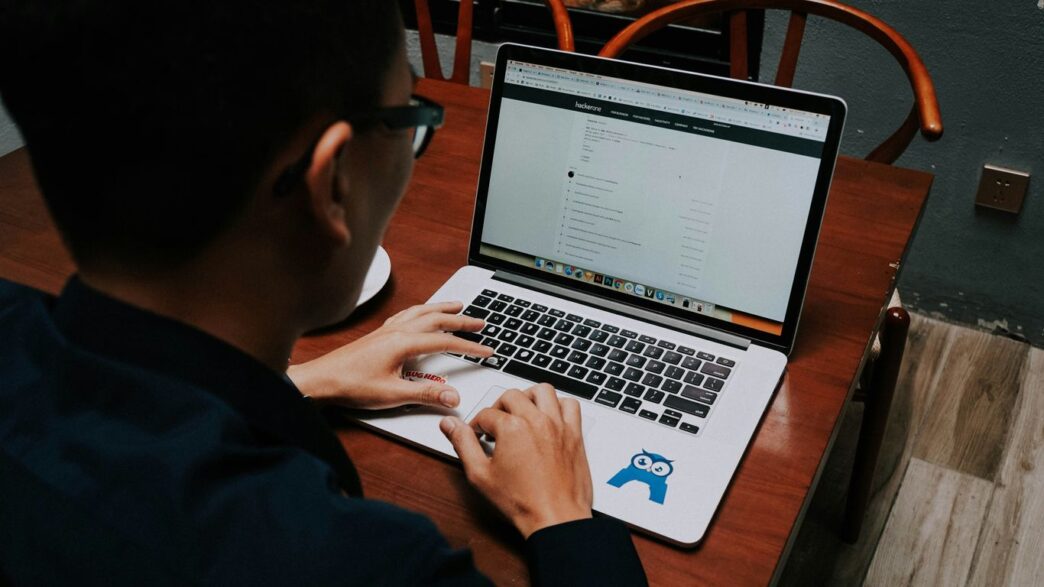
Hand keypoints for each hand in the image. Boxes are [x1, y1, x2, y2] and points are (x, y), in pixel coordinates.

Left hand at [287, 302, 491, 408]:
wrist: (320, 380)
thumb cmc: (350, 385)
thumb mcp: (392, 395)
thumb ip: (425, 395)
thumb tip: (452, 396)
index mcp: (403, 343)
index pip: (445, 341)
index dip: (469, 346)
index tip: (486, 350)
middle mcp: (396, 331)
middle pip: (436, 319)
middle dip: (461, 320)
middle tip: (480, 322)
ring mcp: (386, 330)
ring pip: (420, 312)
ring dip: (441, 309)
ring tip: (456, 307)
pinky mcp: (378, 334)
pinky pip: (406, 314)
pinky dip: (421, 311)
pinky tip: (420, 314)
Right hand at [440, 384, 592, 537]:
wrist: (556, 518)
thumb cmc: (522, 502)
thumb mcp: (481, 475)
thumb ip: (463, 445)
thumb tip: (449, 425)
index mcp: (512, 428)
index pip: (487, 414)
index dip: (477, 425)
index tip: (478, 435)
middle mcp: (537, 421)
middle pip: (512, 396)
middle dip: (499, 407)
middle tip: (495, 426)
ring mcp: (558, 426)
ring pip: (543, 391)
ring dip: (529, 397)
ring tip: (521, 412)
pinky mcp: (574, 434)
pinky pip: (570, 405)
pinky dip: (558, 405)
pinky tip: (549, 417)